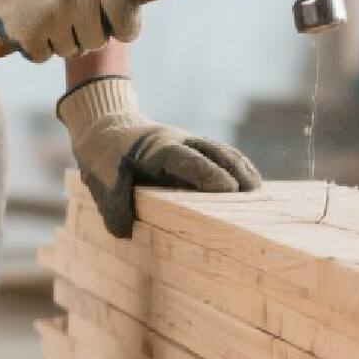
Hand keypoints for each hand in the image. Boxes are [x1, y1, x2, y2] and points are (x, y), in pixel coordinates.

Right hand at [0, 0, 141, 61]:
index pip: (128, 25)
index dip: (125, 27)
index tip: (117, 23)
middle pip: (97, 41)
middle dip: (90, 29)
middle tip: (75, 9)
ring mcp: (50, 17)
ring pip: (69, 50)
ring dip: (63, 37)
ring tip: (52, 10)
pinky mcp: (25, 32)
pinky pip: (42, 55)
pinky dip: (39, 44)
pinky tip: (34, 20)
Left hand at [58, 77, 261, 237]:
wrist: (102, 127)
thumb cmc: (103, 156)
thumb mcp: (100, 180)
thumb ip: (113, 207)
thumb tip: (127, 232)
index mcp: (158, 147)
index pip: (188, 159)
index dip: (209, 174)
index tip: (229, 189)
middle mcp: (178, 141)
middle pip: (214, 151)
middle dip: (235, 169)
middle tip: (254, 193)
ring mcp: (187, 143)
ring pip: (220, 150)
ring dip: (240, 167)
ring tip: (258, 191)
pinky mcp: (190, 151)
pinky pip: (217, 155)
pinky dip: (234, 166)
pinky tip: (247, 184)